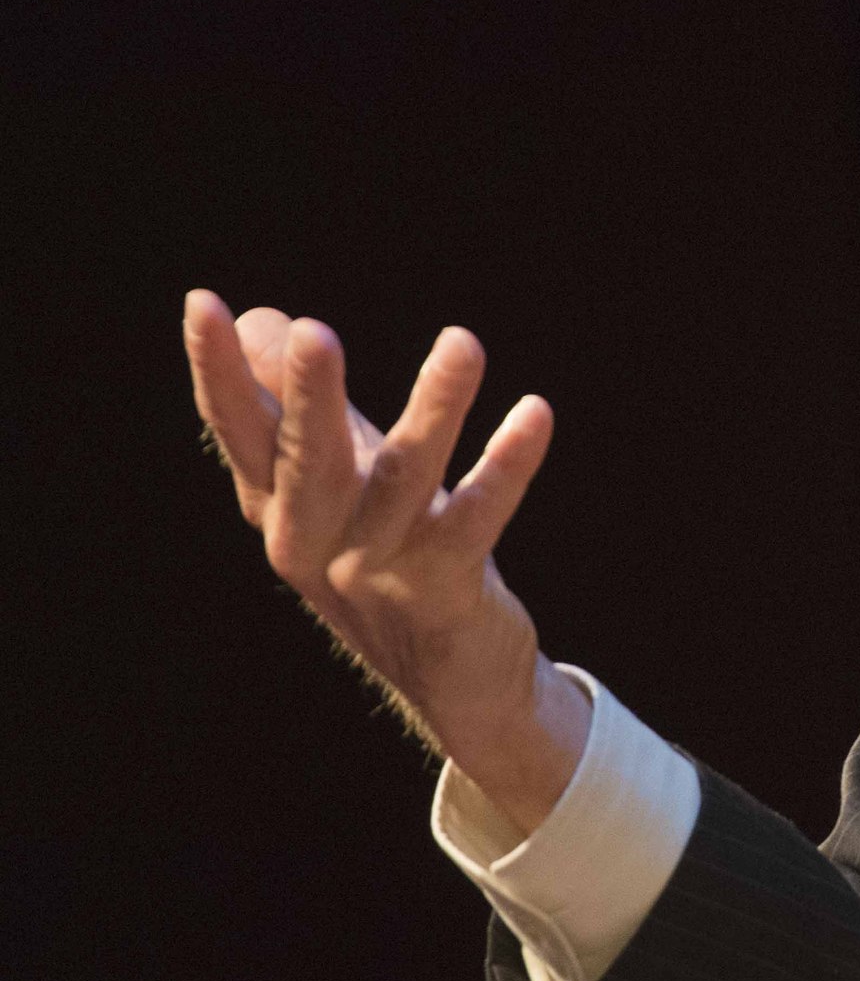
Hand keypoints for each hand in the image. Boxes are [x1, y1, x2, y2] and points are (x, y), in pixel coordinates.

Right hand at [184, 290, 587, 833]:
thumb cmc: (384, 555)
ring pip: (405, 481)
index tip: (203, 304)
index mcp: (279, 509)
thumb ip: (304, 407)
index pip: (241, 433)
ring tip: (463, 342)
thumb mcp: (334, 482)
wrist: (450, 677)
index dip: (219, 373)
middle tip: (315, 331)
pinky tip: (535, 413)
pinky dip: (506, 466)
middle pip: (306, 462)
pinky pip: (477, 520)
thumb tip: (264, 320)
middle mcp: (314, 543)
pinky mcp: (443, 592)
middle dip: (309, 397)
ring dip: (434, 409)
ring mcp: (377, 571)